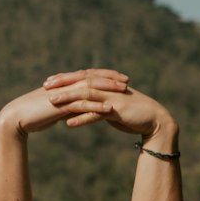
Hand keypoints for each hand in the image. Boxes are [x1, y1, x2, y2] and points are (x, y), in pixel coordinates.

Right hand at [0, 70, 127, 135]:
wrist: (16, 118)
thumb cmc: (31, 116)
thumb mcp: (52, 110)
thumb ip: (64, 108)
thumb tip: (72, 112)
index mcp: (63, 85)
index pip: (86, 76)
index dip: (102, 75)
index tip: (117, 78)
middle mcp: (65, 86)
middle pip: (91, 77)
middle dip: (110, 78)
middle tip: (126, 80)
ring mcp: (63, 94)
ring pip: (89, 88)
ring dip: (108, 89)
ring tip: (124, 92)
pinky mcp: (61, 106)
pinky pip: (82, 104)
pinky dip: (96, 106)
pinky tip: (110, 109)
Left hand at [44, 69, 174, 139]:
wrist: (154, 121)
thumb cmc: (133, 114)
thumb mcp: (113, 106)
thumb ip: (99, 103)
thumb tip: (84, 106)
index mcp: (107, 84)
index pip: (82, 77)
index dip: (65, 78)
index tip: (49, 81)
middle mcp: (108, 88)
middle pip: (82, 82)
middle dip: (63, 83)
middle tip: (45, 86)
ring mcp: (112, 98)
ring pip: (87, 96)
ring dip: (68, 99)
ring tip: (52, 103)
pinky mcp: (117, 111)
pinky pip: (96, 114)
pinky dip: (82, 118)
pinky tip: (68, 123)